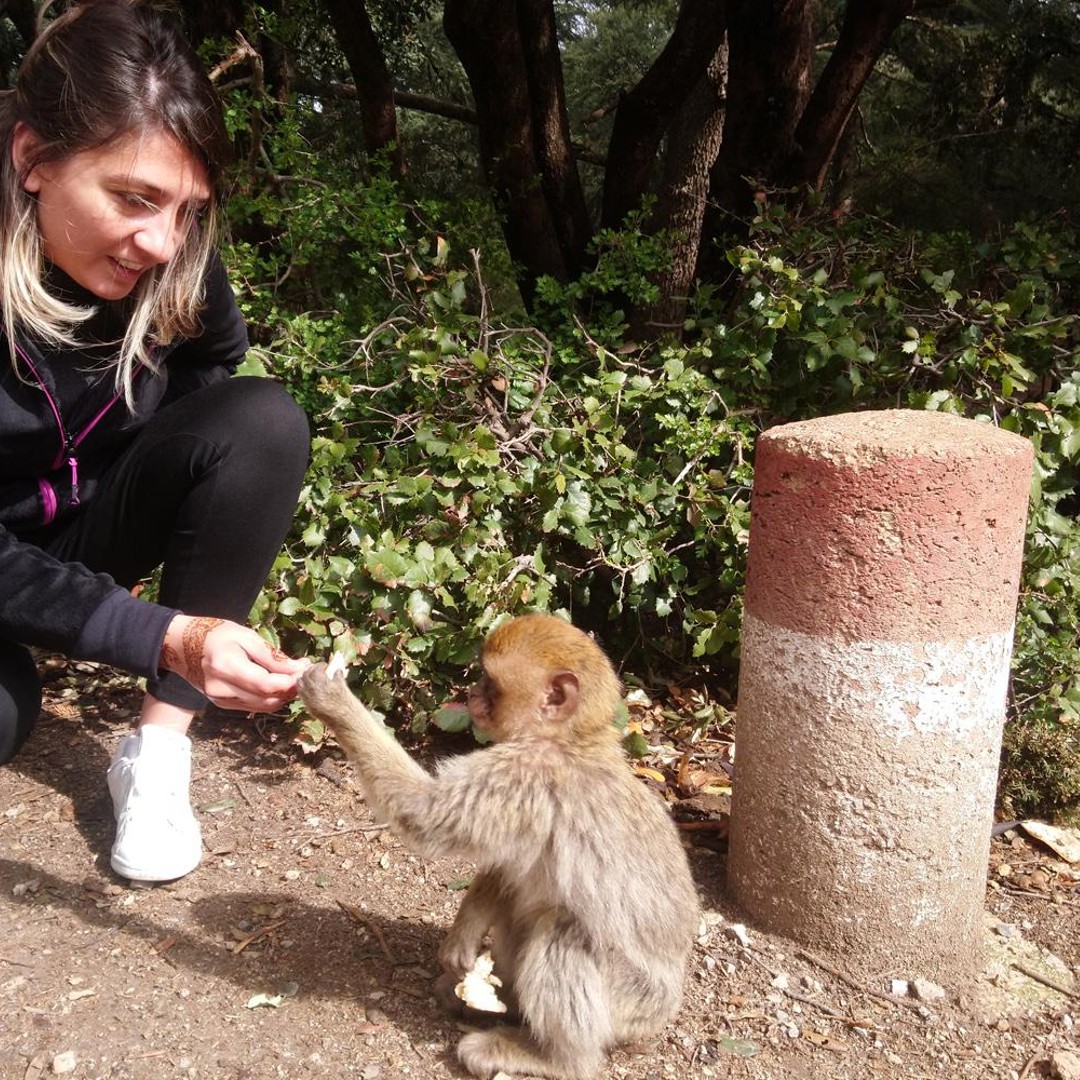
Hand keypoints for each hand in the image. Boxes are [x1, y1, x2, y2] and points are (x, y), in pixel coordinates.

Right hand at [160, 614, 309, 712]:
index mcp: (226, 667)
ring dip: (283, 696)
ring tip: (293, 678)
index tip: (307, 671)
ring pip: (263, 706)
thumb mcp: (247, 637)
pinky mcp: (222, 705)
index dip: (290, 682)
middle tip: (304, 674)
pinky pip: (254, 706)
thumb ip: (272, 656)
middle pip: (266, 699)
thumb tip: (299, 668)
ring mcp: (220, 700)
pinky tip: (278, 685)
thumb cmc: (218, 635)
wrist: (184, 647)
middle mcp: (221, 689)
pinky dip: (270, 698)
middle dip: (290, 689)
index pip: (265, 685)